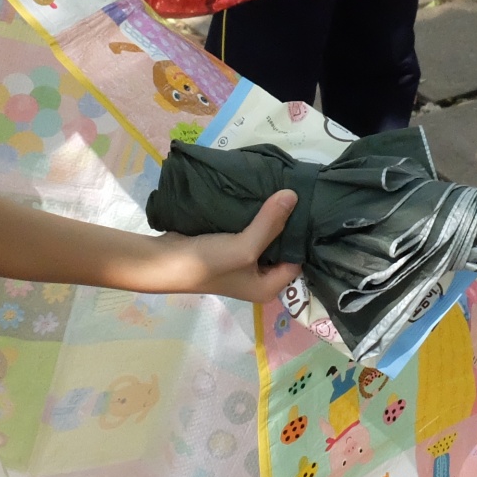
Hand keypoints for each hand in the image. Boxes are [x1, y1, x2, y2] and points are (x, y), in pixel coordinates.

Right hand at [151, 191, 301, 303]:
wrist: (164, 260)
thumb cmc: (208, 262)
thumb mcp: (244, 246)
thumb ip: (270, 224)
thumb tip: (294, 196)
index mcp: (267, 287)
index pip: (298, 260)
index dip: (304, 237)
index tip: (312, 209)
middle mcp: (258, 277)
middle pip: (283, 247)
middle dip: (288, 224)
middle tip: (302, 194)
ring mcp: (243, 261)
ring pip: (266, 236)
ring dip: (271, 217)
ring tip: (286, 189)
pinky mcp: (229, 245)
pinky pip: (250, 228)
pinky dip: (255, 215)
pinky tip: (263, 194)